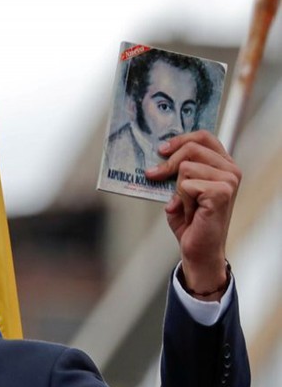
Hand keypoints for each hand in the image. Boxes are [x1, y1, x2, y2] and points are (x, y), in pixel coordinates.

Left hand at [145, 130, 240, 300]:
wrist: (198, 249)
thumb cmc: (191, 222)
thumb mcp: (181, 191)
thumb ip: (177, 171)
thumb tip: (159, 156)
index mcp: (223, 165)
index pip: (203, 137)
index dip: (180, 139)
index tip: (161, 150)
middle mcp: (230, 170)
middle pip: (191, 148)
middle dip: (168, 165)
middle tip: (155, 176)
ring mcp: (228, 180)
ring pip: (185, 168)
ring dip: (178, 190)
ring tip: (186, 206)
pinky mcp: (221, 192)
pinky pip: (186, 185)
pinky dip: (181, 200)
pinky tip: (190, 213)